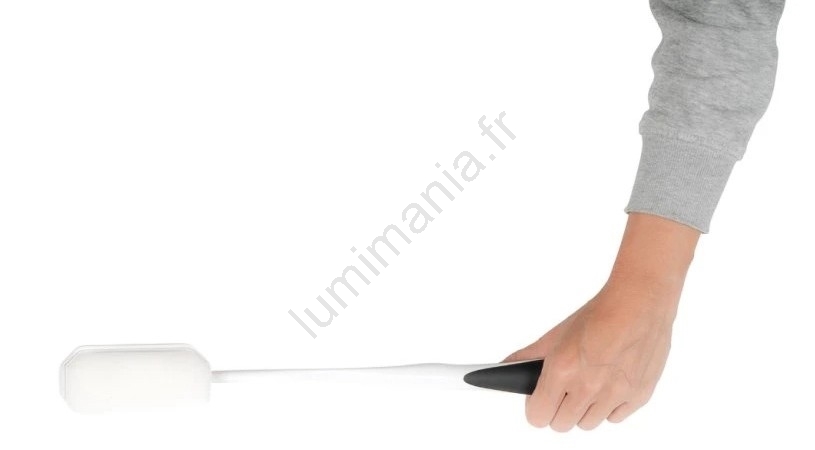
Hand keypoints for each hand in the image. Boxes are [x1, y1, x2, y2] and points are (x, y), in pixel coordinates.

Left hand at [505, 213, 699, 430]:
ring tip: (587, 386)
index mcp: (563, 370)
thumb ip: (530, 355)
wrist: (640, 302)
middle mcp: (589, 386)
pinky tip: (608, 386)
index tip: (539, 400)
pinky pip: (615, 418)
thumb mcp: (558, 332)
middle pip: (562, 425)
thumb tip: (507, 367)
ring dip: (584, 411)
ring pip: (588, 424)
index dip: (536, 408)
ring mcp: (615, 394)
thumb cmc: (600, 313)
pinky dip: (609, 407)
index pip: (538, 416)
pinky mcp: (639, 396)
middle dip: (558, 410)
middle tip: (563, 392)